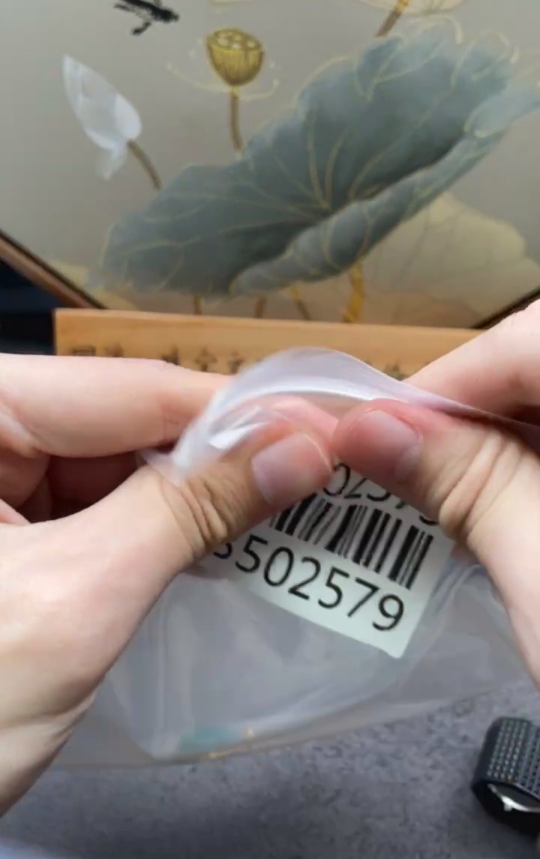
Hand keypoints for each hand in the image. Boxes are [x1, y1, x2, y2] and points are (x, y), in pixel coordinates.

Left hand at [0, 356, 331, 811]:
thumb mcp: (77, 602)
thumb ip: (188, 511)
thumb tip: (302, 446)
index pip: (125, 387)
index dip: (236, 409)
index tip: (330, 427)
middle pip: (121, 420)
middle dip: (218, 455)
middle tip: (320, 473)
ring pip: (114, 462)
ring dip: (193, 492)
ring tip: (285, 505)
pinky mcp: (0, 523)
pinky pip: (93, 503)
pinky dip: (154, 523)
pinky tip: (215, 537)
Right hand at [333, 301, 539, 683]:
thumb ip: (469, 487)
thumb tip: (362, 425)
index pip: (533, 339)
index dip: (448, 376)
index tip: (370, 425)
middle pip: (536, 361)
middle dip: (467, 406)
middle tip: (395, 457)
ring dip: (495, 435)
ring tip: (434, 483)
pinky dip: (528, 459)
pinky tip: (497, 498)